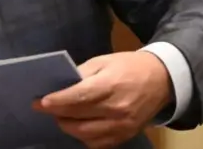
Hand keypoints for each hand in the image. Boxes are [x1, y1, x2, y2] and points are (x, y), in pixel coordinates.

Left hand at [33, 52, 171, 148]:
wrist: (161, 80)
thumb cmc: (128, 66)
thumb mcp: (103, 61)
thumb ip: (81, 74)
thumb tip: (60, 87)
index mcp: (110, 86)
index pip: (78, 98)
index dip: (58, 102)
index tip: (41, 102)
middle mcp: (117, 109)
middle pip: (79, 119)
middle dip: (58, 114)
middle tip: (46, 107)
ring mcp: (122, 126)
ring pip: (86, 135)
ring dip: (69, 127)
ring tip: (61, 116)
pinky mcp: (125, 135)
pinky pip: (98, 143)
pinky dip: (84, 136)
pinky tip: (78, 126)